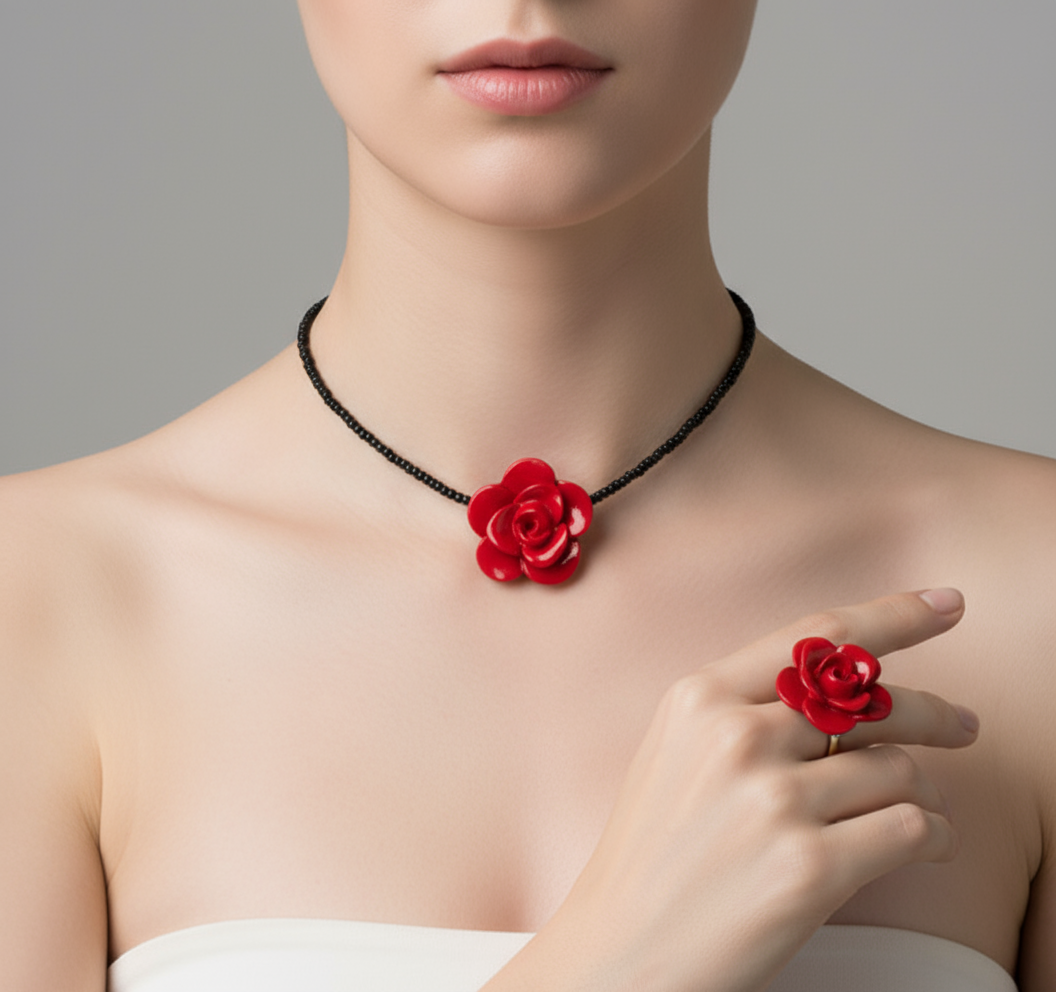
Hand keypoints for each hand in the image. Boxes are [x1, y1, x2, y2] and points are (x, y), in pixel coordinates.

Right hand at [489, 590, 977, 991]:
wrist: (621, 951)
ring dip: (925, 792)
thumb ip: (749, 710)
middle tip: (965, 725)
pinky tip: (927, 844)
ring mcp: (772, 801)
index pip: (817, 635)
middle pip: (872, 699)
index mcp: (700, 697)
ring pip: (899, 768)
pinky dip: (935, 836)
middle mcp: (737, 736)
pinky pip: (912, 828)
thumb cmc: (653, 853)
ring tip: (924, 812)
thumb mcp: (678, 753)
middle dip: (934, 712)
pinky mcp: (808, 868)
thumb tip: (850, 691)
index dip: (894, 615)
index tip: (946, 604)